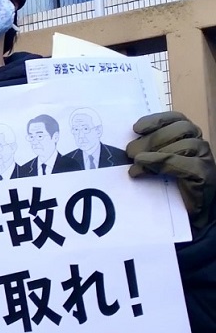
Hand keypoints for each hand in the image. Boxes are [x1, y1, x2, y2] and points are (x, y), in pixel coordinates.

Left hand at [127, 111, 215, 230]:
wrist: (188, 214)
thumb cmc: (171, 185)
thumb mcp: (156, 162)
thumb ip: (148, 150)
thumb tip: (128, 146)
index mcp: (188, 136)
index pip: (176, 118)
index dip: (156, 120)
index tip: (136, 128)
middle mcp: (200, 144)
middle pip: (179, 129)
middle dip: (151, 138)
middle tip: (130, 151)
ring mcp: (205, 158)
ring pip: (184, 144)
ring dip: (155, 151)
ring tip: (135, 162)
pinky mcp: (205, 174)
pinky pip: (183, 163)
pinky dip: (160, 162)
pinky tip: (142, 168)